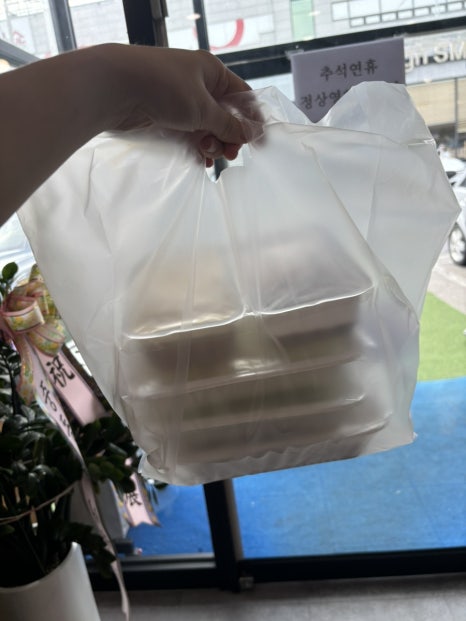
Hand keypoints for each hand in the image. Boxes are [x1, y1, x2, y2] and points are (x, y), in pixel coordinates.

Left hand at [104, 45, 261, 164]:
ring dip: (211, 144)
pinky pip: (189, 135)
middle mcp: (198, 85)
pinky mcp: (165, 117)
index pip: (241, 96)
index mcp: (211, 72)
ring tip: (207, 155)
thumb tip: (250, 134)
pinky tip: (198, 160)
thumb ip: (228, 125)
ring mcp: (181, 102)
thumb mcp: (203, 108)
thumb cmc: (163, 88)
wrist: (115, 89)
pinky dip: (196, 147)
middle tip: (229, 155)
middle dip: (229, 137)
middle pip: (225, 116)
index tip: (259, 143)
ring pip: (207, 128)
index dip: (252, 119)